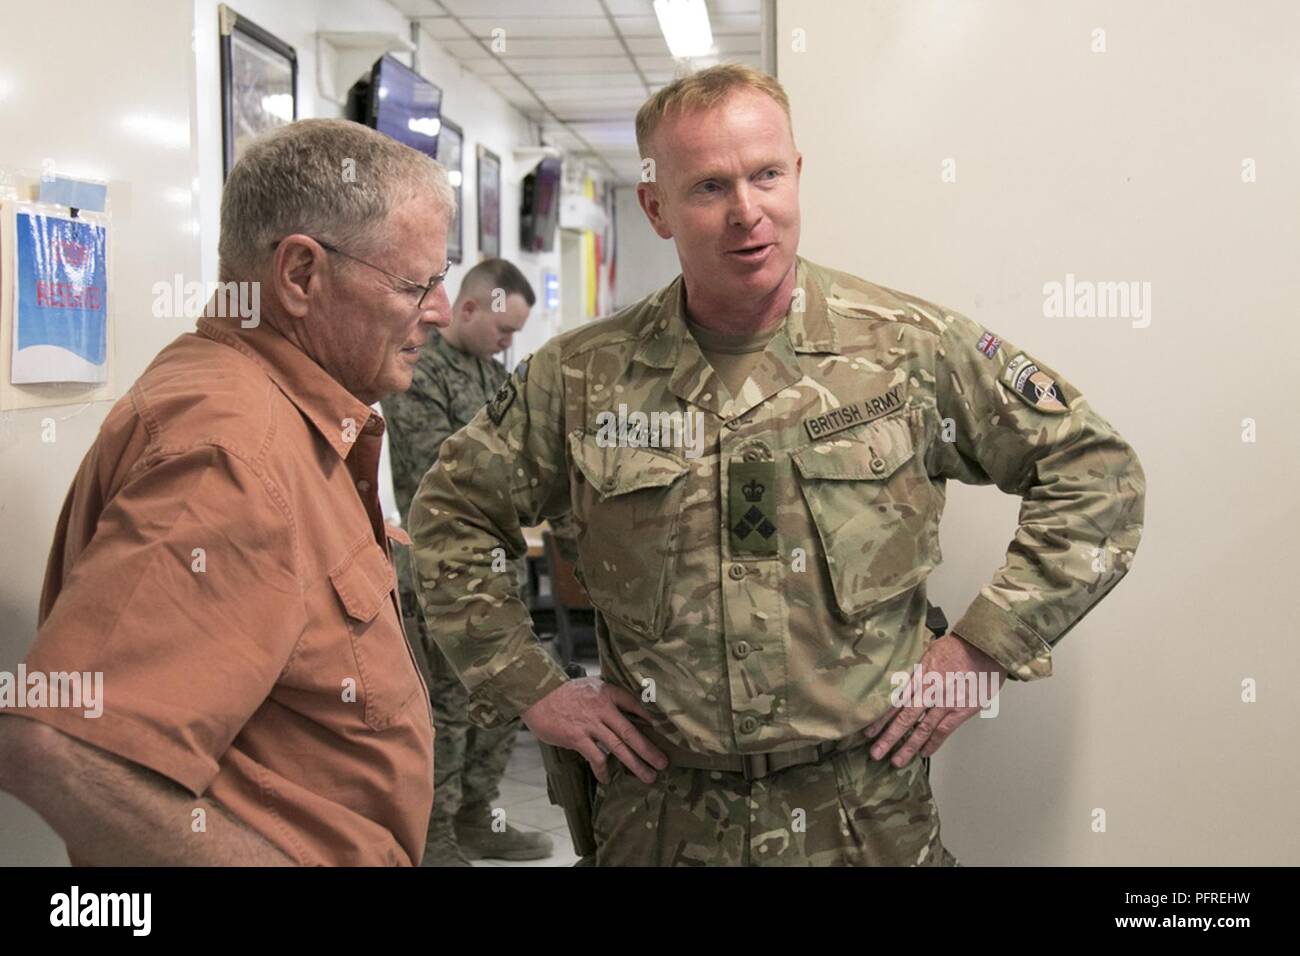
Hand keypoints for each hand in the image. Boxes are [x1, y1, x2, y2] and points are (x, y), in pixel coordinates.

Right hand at [522, 677, 668, 784]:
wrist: (536, 695)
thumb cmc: (563, 692)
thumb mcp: (590, 685)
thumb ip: (607, 696)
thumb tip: (625, 710)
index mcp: (607, 693)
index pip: (635, 704)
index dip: (650, 717)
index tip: (663, 730)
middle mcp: (602, 708)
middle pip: (631, 731)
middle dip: (649, 749)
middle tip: (663, 763)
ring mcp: (590, 724)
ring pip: (618, 747)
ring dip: (635, 763)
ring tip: (648, 776)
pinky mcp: (577, 737)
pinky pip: (596, 757)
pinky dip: (603, 770)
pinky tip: (608, 779)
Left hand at [865, 634, 1008, 767]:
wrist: (986, 647)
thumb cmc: (958, 646)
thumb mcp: (928, 650)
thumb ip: (914, 668)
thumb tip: (898, 679)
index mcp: (918, 674)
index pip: (894, 700)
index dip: (880, 717)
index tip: (868, 731)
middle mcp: (929, 689)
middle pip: (904, 717)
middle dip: (888, 737)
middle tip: (875, 753)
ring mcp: (945, 701)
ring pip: (922, 728)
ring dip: (908, 746)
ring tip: (896, 761)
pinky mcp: (962, 709)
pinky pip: (944, 730)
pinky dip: (933, 743)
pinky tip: (923, 753)